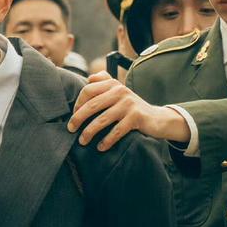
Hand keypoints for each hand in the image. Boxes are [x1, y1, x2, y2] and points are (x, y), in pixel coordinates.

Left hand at [67, 75, 189, 150]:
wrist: (156, 118)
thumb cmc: (131, 108)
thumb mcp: (119, 92)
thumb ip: (104, 82)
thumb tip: (88, 78)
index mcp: (112, 84)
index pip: (88, 90)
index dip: (78, 103)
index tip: (74, 115)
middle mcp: (120, 91)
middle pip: (92, 105)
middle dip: (78, 118)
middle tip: (71, 129)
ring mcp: (128, 104)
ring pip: (102, 120)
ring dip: (89, 132)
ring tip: (82, 141)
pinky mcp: (135, 117)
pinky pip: (116, 131)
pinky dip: (106, 141)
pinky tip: (101, 147)